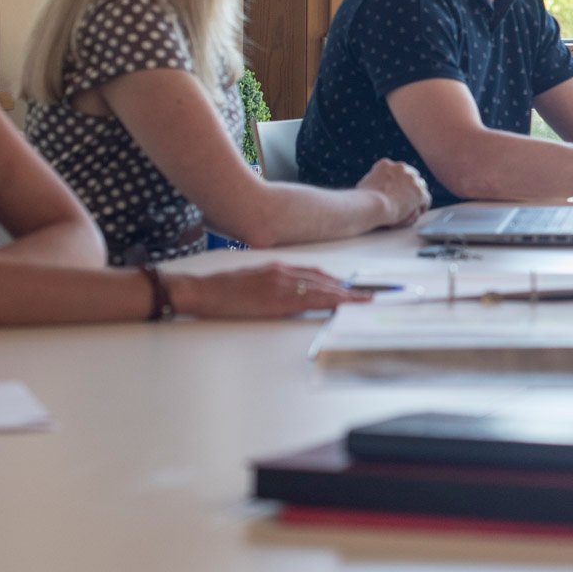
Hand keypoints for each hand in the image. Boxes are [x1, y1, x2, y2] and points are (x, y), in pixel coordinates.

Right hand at [166, 262, 363, 318]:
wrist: (201, 290)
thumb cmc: (223, 290)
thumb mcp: (254, 281)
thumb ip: (276, 284)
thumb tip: (295, 294)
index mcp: (279, 267)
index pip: (316, 273)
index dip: (337, 281)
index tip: (354, 288)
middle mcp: (284, 272)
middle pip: (325, 280)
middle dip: (349, 288)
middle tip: (371, 295)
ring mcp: (282, 283)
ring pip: (323, 288)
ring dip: (346, 295)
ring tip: (366, 301)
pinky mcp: (276, 296)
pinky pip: (310, 299)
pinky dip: (330, 301)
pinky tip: (343, 304)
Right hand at [357, 158, 430, 227]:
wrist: (372, 205)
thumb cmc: (363, 200)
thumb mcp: (364, 184)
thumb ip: (374, 181)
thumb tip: (374, 183)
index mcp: (385, 164)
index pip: (397, 170)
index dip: (399, 181)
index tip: (397, 190)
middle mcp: (400, 168)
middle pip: (411, 176)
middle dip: (410, 187)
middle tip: (407, 199)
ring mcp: (412, 180)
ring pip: (420, 187)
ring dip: (416, 197)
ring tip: (410, 208)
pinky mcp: (419, 193)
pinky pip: (426, 200)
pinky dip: (422, 207)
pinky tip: (416, 213)